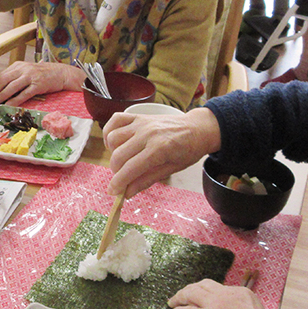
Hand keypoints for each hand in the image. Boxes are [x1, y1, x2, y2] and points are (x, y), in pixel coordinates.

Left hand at [0, 61, 84, 106]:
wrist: (61, 73)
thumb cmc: (42, 74)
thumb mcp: (24, 72)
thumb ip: (10, 76)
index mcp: (17, 66)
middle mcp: (22, 69)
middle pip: (2, 81)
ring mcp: (30, 77)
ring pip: (11, 87)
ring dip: (0, 97)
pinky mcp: (38, 85)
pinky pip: (24, 94)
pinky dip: (15, 100)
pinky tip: (8, 105)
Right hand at [103, 108, 221, 197]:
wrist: (197, 128)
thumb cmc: (187, 150)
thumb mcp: (171, 170)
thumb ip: (146, 180)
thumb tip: (127, 193)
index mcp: (159, 149)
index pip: (130, 168)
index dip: (118, 183)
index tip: (112, 192)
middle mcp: (147, 134)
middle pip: (118, 156)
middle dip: (116, 172)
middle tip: (123, 179)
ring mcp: (141, 123)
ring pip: (113, 138)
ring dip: (113, 153)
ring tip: (123, 160)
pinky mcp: (138, 116)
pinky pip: (115, 120)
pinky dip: (110, 132)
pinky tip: (116, 143)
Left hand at [168, 280, 285, 308]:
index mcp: (242, 293)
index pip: (220, 288)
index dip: (208, 293)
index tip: (202, 297)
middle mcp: (226, 295)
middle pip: (202, 285)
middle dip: (191, 289)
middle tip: (183, 295)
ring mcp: (214, 306)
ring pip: (190, 294)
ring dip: (180, 297)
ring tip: (173, 302)